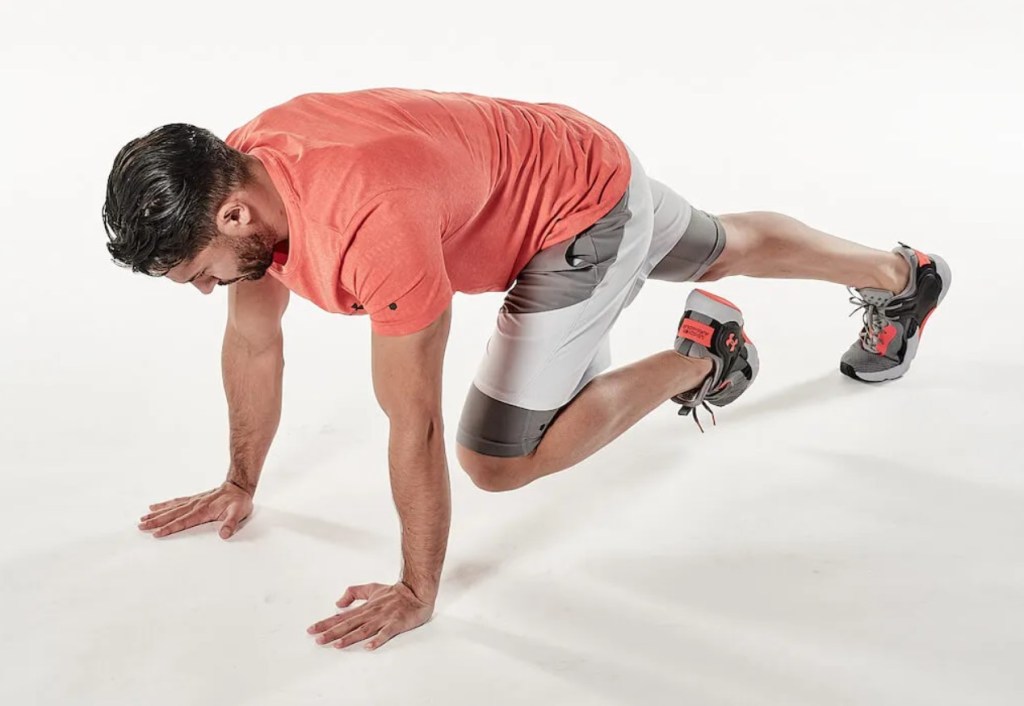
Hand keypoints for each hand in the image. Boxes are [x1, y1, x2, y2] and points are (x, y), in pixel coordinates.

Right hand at [137, 481, 252, 538]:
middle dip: (156, 521)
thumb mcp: (238, 513)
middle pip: (172, 515)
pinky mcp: (194, 499)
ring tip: (143, 518)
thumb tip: (224, 534)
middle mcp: (195, 505)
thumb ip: (231, 524)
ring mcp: (193, 501)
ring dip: (157, 514)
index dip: (170, 528)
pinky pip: (176, 502)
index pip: (183, 522)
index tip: (157, 533)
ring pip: (171, 508)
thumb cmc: (239, 501)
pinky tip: (155, 507)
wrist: (239, 486)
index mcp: (203, 511)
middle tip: (141, 527)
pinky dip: (165, 505)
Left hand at [307, 582, 433, 650]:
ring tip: (337, 645)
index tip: (312, 630)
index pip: (342, 616)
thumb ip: (353, 593)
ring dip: (350, 638)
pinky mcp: (396, 623)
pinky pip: (386, 633)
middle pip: (349, 624)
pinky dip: (377, 640)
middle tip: (318, 640)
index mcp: (365, 607)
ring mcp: (384, 618)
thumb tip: (338, 603)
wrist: (417, 591)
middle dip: (332, 632)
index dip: (326, 623)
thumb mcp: (371, 588)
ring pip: (364, 629)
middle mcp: (372, 613)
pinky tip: (369, 647)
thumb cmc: (395, 592)